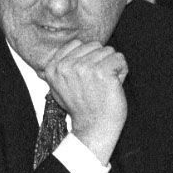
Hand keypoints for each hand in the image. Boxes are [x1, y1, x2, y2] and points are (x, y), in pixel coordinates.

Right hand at [42, 39, 127, 164]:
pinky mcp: (102, 72)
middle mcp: (66, 66)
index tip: (84, 79)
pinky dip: (122, 72)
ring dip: (111, 68)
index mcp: (53, 68)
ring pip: (109, 51)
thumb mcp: (59, 89)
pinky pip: (120, 59)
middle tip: (95, 85)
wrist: (94, 128)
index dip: (87, 59)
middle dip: (100, 62)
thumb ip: (58, 71)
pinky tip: (113, 86)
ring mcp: (84, 68)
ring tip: (103, 86)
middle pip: (95, 45)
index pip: (78, 44)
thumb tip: (51, 63)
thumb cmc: (81, 107)